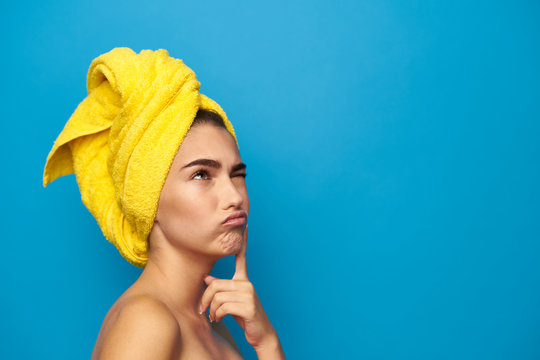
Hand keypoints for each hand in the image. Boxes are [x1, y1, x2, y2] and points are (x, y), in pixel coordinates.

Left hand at [199, 225, 277, 348]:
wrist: (261, 333)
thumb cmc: (244, 316)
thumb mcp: (231, 301)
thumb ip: (221, 289)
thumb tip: (207, 278)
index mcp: (243, 280)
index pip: (242, 257)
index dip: (243, 241)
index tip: (245, 225)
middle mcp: (247, 283)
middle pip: (215, 284)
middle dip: (205, 299)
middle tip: (202, 310)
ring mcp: (248, 294)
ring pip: (217, 297)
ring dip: (211, 310)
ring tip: (213, 317)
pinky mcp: (248, 306)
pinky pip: (223, 307)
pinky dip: (217, 315)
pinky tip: (219, 319)